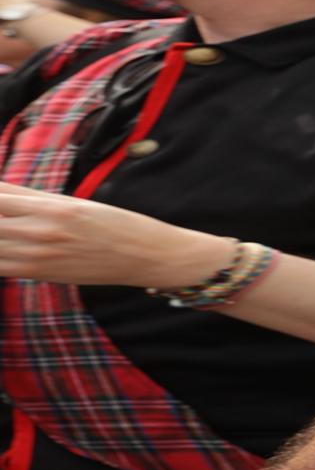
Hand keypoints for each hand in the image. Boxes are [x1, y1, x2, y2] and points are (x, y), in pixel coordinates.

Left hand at [0, 183, 233, 288]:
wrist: (145, 256)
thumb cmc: (114, 224)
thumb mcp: (75, 203)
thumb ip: (29, 195)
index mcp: (51, 208)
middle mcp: (40, 232)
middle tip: (6, 218)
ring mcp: (36, 256)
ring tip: (7, 230)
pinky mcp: (36, 273)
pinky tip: (5, 245)